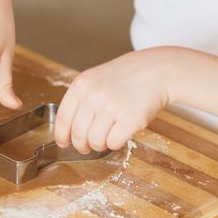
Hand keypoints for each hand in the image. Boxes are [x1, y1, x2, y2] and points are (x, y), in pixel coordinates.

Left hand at [54, 47, 174, 153]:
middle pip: (78, 134)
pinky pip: (113, 143)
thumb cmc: (124, 78)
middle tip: (86, 147)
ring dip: (99, 146)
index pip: (63, 119)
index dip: (61, 136)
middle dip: (81, 146)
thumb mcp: (95, 80)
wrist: (156, 70)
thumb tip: (66, 131)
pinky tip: (119, 134)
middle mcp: (93, 96)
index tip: (64, 143)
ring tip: (105, 139)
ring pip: (95, 142)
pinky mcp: (129, 119)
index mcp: (81, 86)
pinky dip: (115, 144)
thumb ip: (80, 100)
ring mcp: (111, 107)